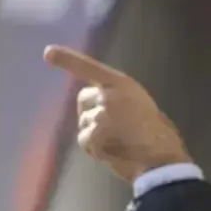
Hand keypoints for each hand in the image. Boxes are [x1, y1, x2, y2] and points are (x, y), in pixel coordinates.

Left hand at [43, 45, 191, 181]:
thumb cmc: (157, 133)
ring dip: (95, 135)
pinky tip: (113, 152)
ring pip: (83, 123)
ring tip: (119, 142)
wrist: (162, 157)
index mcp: (122, 84)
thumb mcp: (139, 104)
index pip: (90, 68)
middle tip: (113, 128)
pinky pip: (85, 141)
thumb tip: (95, 108)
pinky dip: (95, 150)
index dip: (68, 59)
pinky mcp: (96, 132)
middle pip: (84, 100)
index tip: (48, 53)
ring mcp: (102, 113)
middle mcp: (109, 94)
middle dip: (91, 113)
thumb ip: (118, 99)